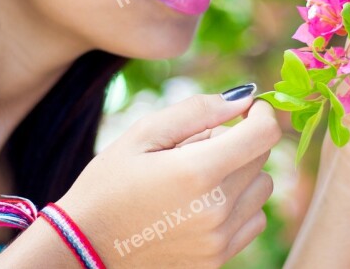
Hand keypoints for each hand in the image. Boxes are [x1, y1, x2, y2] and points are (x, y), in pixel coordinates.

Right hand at [58, 93, 281, 268]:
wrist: (85, 247)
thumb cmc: (109, 184)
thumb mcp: (144, 134)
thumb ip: (197, 110)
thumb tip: (244, 97)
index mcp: (196, 172)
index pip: (263, 135)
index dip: (263, 114)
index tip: (250, 109)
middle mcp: (215, 210)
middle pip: (261, 159)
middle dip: (240, 141)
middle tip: (199, 144)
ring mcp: (218, 240)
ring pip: (262, 189)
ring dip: (242, 174)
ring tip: (199, 177)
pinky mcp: (217, 260)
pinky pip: (254, 221)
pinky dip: (240, 206)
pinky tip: (204, 203)